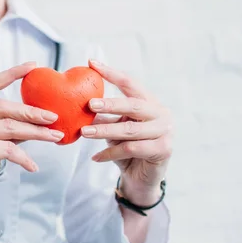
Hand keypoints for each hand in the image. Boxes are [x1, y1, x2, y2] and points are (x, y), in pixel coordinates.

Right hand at [0, 62, 63, 217]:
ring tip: (55, 137)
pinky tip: (33, 166)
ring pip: (9, 127)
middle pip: (4, 106)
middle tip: (54, 117)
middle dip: (32, 111)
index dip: (12, 73)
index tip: (33, 65)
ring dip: (37, 133)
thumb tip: (35, 120)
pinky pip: (7, 150)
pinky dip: (24, 158)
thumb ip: (4, 130)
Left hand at [80, 59, 172, 204]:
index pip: (130, 83)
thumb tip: (76, 104)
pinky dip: (110, 153)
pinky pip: (131, 149)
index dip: (111, 73)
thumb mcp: (115, 130)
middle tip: (89, 104)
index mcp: (149, 102)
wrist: (141, 178)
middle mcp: (161, 113)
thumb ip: (104, 117)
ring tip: (84, 133)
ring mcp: (165, 132)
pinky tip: (96, 157)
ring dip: (104, 131)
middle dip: (110, 104)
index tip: (91, 63)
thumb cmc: (127, 149)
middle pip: (133, 105)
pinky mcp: (163, 150)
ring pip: (130, 130)